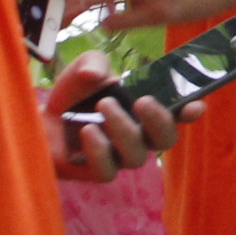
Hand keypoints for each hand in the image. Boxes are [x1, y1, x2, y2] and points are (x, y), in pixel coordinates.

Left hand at [40, 52, 187, 182]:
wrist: (40, 119)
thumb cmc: (72, 95)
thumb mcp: (85, 67)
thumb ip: (95, 62)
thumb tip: (100, 76)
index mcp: (145, 110)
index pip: (177, 114)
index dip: (191, 111)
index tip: (195, 105)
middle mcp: (139, 135)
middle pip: (166, 140)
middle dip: (160, 121)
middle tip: (142, 101)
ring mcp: (119, 157)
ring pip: (136, 157)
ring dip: (124, 130)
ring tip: (103, 105)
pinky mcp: (96, 171)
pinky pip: (107, 172)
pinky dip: (99, 151)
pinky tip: (88, 131)